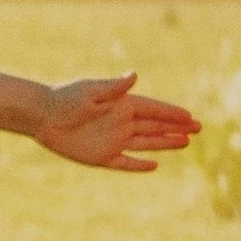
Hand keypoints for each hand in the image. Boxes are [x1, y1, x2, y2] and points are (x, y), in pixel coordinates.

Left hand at [34, 72, 200, 173]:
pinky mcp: (101, 157)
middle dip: (177, 127)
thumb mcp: (90, 91)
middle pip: (155, 126)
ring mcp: (113, 140)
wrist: (41, 116)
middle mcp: (121, 122)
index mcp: (121, 104)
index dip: (172, 113)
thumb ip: (114, 88)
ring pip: (147, 143)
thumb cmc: (65, 99)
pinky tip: (155, 165)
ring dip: (166, 143)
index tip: (191, 116)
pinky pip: (125, 163)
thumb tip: (135, 75)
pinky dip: (139, 165)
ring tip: (186, 142)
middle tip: (198, 128)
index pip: (153, 109)